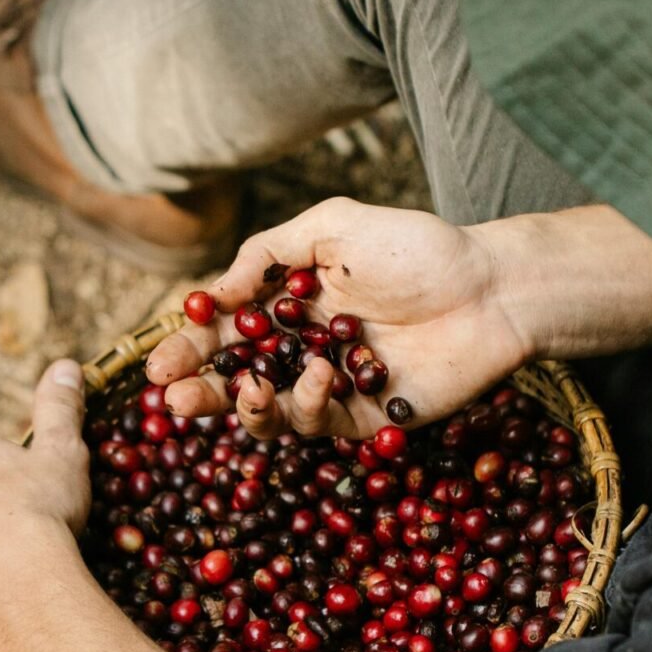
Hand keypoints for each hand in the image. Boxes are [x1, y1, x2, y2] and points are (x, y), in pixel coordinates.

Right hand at [147, 199, 527, 439]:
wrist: (491, 288)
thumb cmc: (418, 249)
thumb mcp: (334, 227)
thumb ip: (268, 254)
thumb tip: (215, 294)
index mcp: (288, 306)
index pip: (224, 334)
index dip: (188, 349)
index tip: (160, 362)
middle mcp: (302, 351)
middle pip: (234, 381)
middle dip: (199, 392)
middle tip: (171, 398)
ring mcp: (332, 388)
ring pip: (270, 413)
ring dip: (246, 406)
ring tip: (246, 386)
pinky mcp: (365, 417)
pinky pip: (320, 423)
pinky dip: (310, 403)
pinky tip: (317, 375)